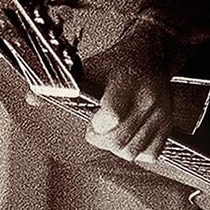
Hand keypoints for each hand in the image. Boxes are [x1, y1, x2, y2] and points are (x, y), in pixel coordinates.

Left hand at [81, 24, 173, 164]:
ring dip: (116, 147)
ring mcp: (160, 114)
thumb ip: (71, 86)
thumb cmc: (120, 62)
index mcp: (127, 82)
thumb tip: (41, 97)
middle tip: (96, 129)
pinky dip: (137, 151)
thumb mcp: (93, 67)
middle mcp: (147, 100)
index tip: (92, 121)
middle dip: (101, 139)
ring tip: (111, 132)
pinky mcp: (167, 124)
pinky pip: (150, 153)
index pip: (112, 117)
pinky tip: (129, 137)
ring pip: (133, 151)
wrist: (150, 55)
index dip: (97, 125)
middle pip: (119, 140)